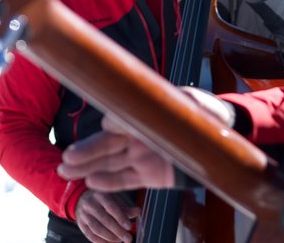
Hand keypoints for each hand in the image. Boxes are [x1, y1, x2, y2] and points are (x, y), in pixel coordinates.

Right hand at [58, 89, 233, 191]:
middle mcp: (137, 138)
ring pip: (109, 164)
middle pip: (106, 145)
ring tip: (65, 170)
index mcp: (142, 117)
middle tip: (67, 157)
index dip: (115, 122)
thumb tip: (151, 100)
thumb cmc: (203, 113)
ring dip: (88, 167)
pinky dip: (109, 183)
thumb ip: (170, 101)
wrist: (218, 139)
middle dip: (86, 151)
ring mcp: (141, 157)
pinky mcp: (149, 176)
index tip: (109, 125)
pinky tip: (90, 182)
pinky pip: (125, 180)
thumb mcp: (190, 100)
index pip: (121, 120)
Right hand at [75, 190, 138, 242]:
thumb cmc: (103, 200)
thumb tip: (138, 212)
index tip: (129, 226)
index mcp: (100, 195)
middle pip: (104, 220)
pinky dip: (101, 241)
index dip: (120, 218)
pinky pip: (90, 235)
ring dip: (110, 237)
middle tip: (128, 238)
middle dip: (117, 231)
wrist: (82, 200)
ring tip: (120, 240)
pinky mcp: (81, 224)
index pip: (111, 207)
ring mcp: (83, 215)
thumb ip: (125, 208)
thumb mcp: (113, 199)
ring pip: (97, 229)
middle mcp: (90, 204)